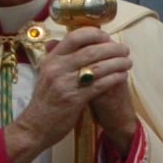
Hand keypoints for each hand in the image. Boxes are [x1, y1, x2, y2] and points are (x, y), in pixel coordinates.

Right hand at [1, 27, 134, 162]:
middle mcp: (57, 68)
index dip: (94, 34)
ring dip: (117, 63)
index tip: (107, 37)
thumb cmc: (44, 101)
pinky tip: (122, 77)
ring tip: (128, 62)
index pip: (74, 37)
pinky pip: (99, 85)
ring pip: (97, 67)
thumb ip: (59, 60)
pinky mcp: (73, 100)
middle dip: (112, 48)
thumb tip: (70, 42)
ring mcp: (65, 84)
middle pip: (90, 50)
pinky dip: (114, 78)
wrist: (34, 127)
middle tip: (125, 50)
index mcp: (51, 59)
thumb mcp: (46, 75)